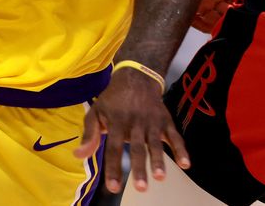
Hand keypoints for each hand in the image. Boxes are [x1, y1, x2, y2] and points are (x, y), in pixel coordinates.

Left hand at [74, 68, 189, 193]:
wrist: (137, 76)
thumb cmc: (113, 99)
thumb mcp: (96, 112)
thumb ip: (89, 134)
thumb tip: (78, 155)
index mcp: (117, 123)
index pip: (114, 149)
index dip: (114, 168)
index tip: (113, 188)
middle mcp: (135, 123)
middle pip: (137, 149)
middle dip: (139, 169)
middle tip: (141, 188)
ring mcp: (152, 122)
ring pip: (155, 144)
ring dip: (159, 161)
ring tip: (160, 177)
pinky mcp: (165, 120)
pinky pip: (175, 136)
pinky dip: (181, 149)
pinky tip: (186, 164)